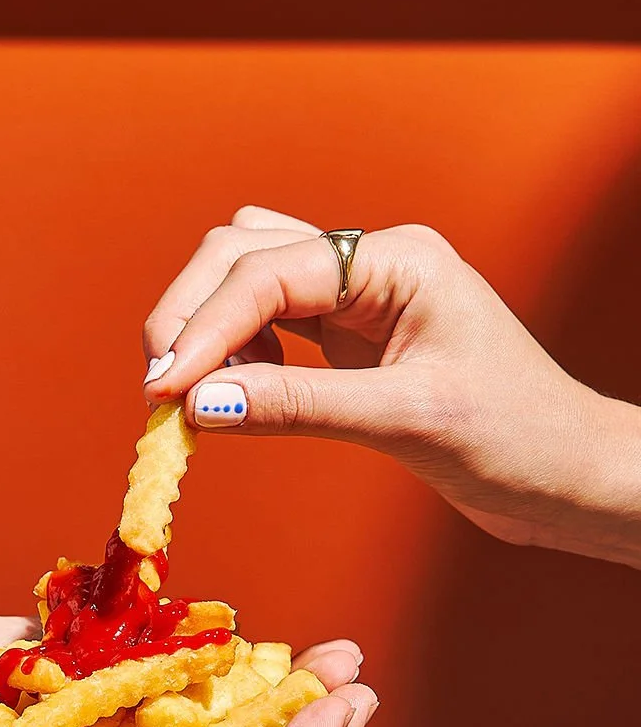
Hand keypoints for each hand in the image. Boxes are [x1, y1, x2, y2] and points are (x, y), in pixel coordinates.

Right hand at [143, 206, 640, 568]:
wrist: (567, 475)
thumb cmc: (518, 438)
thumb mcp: (407, 420)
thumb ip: (298, 405)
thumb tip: (199, 403)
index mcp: (398, 259)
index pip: (268, 272)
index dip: (204, 328)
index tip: (161, 391)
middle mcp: (372, 263)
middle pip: (242, 251)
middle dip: (190, 314)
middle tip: (159, 389)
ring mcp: (359, 296)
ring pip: (248, 276)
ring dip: (206, 325)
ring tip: (193, 392)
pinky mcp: (351, 337)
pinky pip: (269, 321)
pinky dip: (234, 349)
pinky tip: (237, 390)